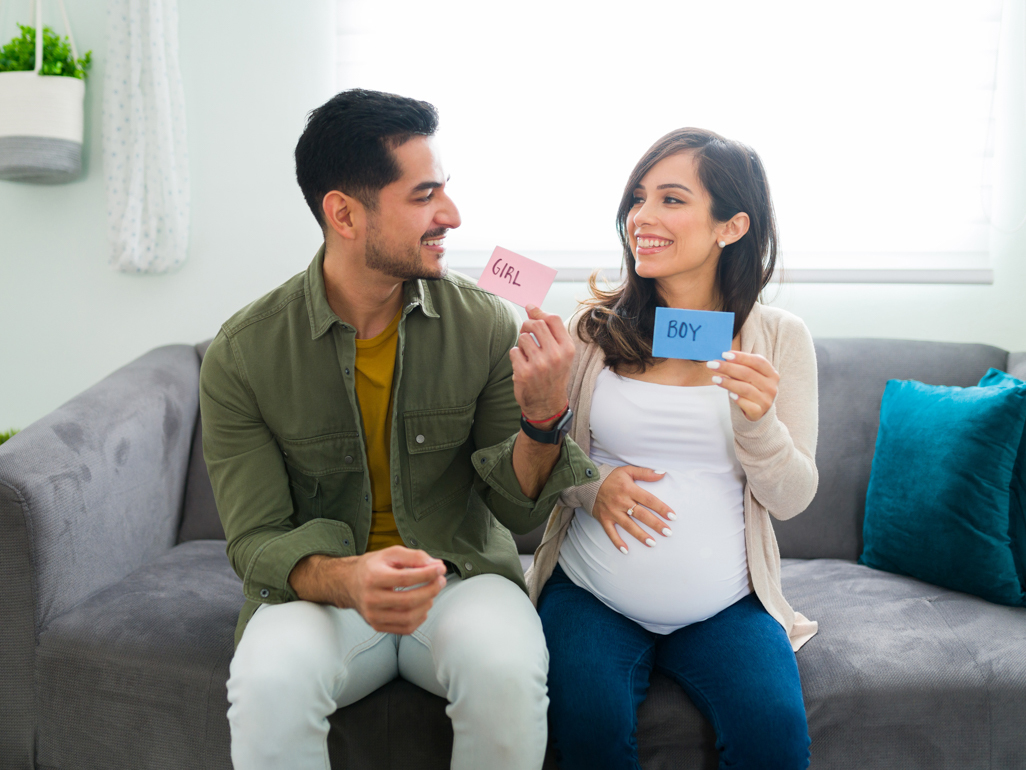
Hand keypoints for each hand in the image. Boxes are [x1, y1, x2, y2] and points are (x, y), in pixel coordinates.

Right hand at [291, 547, 446, 634]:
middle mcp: (371, 598)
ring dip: (427, 604)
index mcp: (373, 577)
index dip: (427, 574)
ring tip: (431, 592)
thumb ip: (414, 557)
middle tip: (441, 581)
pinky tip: (422, 606)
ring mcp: (373, 616)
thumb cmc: (373, 567)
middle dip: (431, 590)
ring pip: (408, 617)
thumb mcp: (390, 554)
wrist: (348, 583)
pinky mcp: (377, 626)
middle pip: (409, 600)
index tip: (440, 568)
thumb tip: (435, 565)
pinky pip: (405, 628)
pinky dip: (419, 618)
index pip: (406, 578)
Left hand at [509, 305, 574, 425]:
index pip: (553, 319)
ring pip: (523, 337)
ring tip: (527, 354)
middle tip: (525, 332)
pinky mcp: (524, 372)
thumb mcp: (562, 354)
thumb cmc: (553, 375)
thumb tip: (532, 309)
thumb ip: (551, 333)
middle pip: (536, 324)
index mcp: (568, 349)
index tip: (530, 308)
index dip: (539, 312)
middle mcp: (556, 355)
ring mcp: (540, 364)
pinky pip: (514, 351)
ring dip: (521, 343)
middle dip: (527, 325)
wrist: (547, 405)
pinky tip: (522, 365)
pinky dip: (515, 356)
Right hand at [592, 466, 674, 552]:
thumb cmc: (610, 477)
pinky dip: (617, 542)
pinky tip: (626, 551)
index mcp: (629, 489)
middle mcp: (621, 501)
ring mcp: (612, 512)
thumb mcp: (627, 470)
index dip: (661, 508)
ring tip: (653, 543)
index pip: (649, 500)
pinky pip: (611, 533)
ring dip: (640, 535)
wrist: (587, 482)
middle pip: (641, 514)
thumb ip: (645, 473)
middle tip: (668, 532)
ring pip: (629, 526)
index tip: (672, 516)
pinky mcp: (604, 519)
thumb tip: (662, 474)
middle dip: (655, 524)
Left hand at [707, 351, 779, 420]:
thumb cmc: (753, 388)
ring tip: (715, 378)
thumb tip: (723, 358)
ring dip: (728, 382)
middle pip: (748, 374)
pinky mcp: (759, 412)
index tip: (725, 354)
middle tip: (713, 364)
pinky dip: (738, 398)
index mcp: (772, 374)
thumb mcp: (752, 376)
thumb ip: (742, 366)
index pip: (758, 361)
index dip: (741, 357)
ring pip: (745, 389)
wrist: (759, 412)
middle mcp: (771, 387)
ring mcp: (766, 400)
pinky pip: (746, 404)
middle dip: (728, 368)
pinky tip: (730, 394)